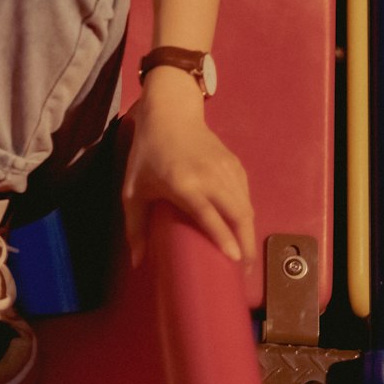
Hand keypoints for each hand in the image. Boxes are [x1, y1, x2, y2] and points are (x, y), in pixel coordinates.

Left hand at [121, 70, 254, 268]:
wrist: (169, 114)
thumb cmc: (148, 153)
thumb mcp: (134, 190)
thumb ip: (135, 226)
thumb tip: (137, 262)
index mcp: (184, 183)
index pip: (210, 216)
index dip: (225, 239)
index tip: (234, 262)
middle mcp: (210, 176)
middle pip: (238, 214)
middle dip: (246, 244)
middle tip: (244, 270)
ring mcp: (225, 168)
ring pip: (246, 205)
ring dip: (249, 231)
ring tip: (245, 255)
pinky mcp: (234, 162)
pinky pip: (246, 193)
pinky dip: (248, 213)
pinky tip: (243, 227)